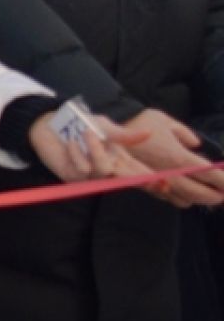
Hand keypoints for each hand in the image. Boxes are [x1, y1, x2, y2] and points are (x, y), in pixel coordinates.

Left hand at [28, 109, 153, 184]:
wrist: (50, 127)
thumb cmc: (80, 126)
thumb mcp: (105, 127)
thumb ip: (124, 135)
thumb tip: (149, 132)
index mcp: (119, 160)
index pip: (139, 173)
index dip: (152, 180)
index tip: (166, 183)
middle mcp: (108, 170)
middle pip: (127, 181)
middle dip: (141, 181)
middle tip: (153, 181)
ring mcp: (91, 176)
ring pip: (103, 171)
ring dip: (96, 150)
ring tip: (86, 133)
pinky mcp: (73, 178)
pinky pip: (81, 168)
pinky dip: (76, 152)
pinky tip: (71, 144)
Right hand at [106, 109, 223, 207]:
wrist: (108, 131)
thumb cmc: (139, 122)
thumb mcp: (165, 120)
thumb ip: (184, 133)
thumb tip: (195, 144)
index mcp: (176, 156)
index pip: (205, 172)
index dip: (222, 179)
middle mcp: (169, 172)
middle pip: (197, 191)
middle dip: (214, 195)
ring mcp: (157, 181)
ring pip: (184, 198)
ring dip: (199, 200)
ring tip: (210, 197)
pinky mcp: (147, 185)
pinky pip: (168, 198)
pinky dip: (182, 199)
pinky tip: (188, 196)